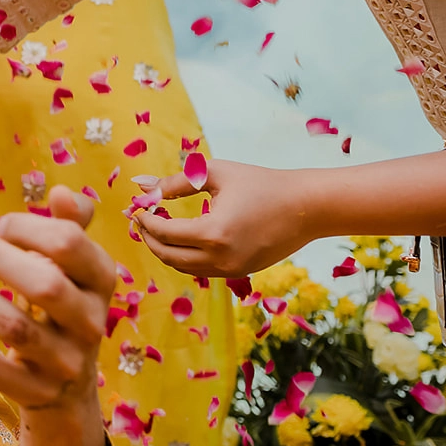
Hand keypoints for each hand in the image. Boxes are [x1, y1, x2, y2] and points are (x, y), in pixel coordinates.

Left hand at [0, 187, 115, 445]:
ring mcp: (64, 362)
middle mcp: (91, 323)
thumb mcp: (73, 268)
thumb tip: (62, 192)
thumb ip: (70, 226)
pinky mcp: (34, 392)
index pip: (68, 243)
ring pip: (13, 328)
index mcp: (102, 281)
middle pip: (44, 286)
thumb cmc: (61, 306)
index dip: (26, 226)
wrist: (67, 386)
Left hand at [133, 158, 319, 278]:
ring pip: (183, 267)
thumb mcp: (215, 173)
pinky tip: (180, 236)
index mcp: (213, 234)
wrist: (308, 207)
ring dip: (164, 249)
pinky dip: (184, 256)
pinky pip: (201, 269)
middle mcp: (221, 259)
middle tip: (140, 220)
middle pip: (168, 256)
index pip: (163, 233)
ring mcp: (232, 270)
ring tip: (156, 227)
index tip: (136, 208)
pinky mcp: (240, 272)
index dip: (145, 221)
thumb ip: (175, 181)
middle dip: (148, 239)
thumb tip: (141, 186)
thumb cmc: (262, 183)